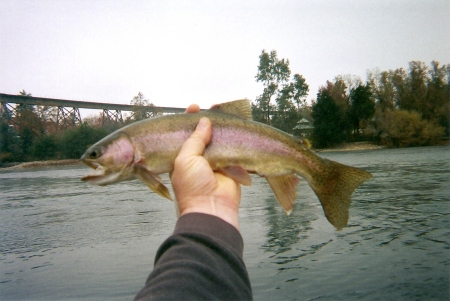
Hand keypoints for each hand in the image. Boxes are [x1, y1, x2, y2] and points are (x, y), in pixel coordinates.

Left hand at [170, 105, 240, 229]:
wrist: (212, 209)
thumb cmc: (192, 186)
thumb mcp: (186, 158)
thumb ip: (195, 138)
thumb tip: (204, 121)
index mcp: (183, 157)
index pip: (185, 133)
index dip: (189, 120)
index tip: (194, 107)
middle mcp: (199, 159)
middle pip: (205, 135)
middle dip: (209, 122)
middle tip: (215, 108)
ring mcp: (216, 163)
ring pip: (220, 142)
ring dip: (224, 130)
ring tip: (228, 114)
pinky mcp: (231, 168)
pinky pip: (235, 152)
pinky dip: (237, 143)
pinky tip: (239, 130)